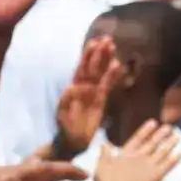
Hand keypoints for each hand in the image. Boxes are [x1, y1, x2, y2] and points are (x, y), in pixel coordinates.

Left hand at [54, 37, 122, 159]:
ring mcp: (93, 93)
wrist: (73, 141)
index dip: (87, 57)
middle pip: (93, 67)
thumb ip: (65, 101)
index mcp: (73, 88)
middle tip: (107, 39)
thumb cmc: (65, 128)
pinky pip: (108, 85)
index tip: (93, 43)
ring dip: (107, 60)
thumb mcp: (62, 115)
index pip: (81, 69)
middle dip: (99, 53)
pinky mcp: (101, 100)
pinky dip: (113, 76)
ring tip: (113, 46)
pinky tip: (119, 66)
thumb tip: (71, 86)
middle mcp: (84, 88)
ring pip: (101, 73)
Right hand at [94, 121, 180, 180]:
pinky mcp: (157, 176)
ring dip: (171, 143)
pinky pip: (169, 164)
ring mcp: (149, 166)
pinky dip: (176, 158)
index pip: (138, 137)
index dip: (146, 130)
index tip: (154, 123)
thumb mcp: (100, 168)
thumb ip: (104, 154)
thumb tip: (105, 144)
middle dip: (162, 134)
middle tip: (169, 127)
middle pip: (153, 142)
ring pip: (163, 151)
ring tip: (177, 137)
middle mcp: (139, 157)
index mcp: (126, 154)